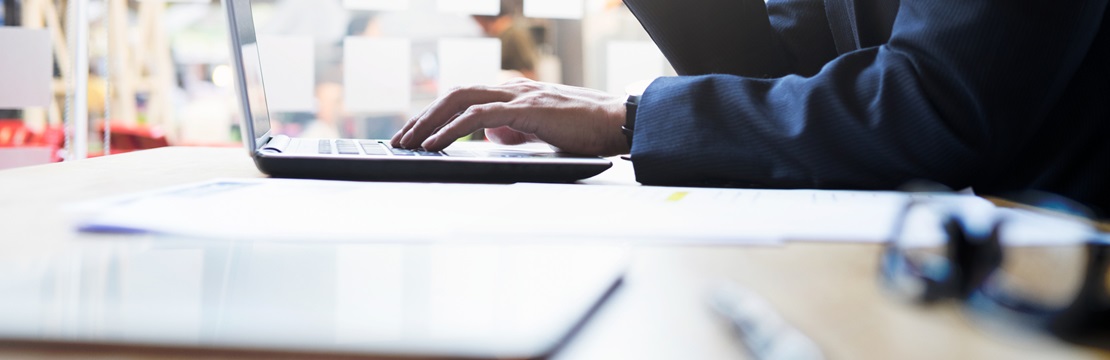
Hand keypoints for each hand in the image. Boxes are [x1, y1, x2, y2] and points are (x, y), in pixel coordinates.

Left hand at [391, 78, 629, 155]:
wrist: (619, 123)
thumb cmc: (588, 130)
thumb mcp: (543, 132)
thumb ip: (516, 131)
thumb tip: (492, 137)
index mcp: (515, 95)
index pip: (465, 98)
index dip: (436, 114)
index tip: (415, 133)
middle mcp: (513, 90)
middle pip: (455, 94)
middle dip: (423, 116)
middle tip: (401, 138)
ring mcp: (520, 96)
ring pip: (461, 100)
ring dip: (430, 122)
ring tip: (410, 142)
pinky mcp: (528, 109)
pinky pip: (479, 115)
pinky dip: (453, 129)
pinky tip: (437, 143)